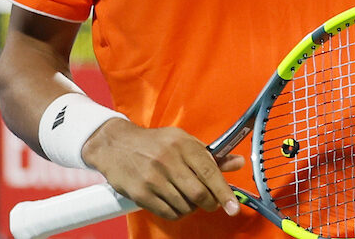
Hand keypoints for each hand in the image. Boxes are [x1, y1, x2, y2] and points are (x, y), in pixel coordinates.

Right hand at [80, 119, 244, 220]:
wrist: (115, 144)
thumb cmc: (155, 143)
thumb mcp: (184, 142)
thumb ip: (211, 155)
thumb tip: (238, 163)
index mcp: (183, 144)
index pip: (210, 171)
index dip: (224, 192)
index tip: (233, 208)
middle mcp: (168, 160)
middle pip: (199, 193)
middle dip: (209, 203)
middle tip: (210, 203)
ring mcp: (153, 178)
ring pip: (184, 206)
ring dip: (191, 207)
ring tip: (185, 197)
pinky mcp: (140, 193)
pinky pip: (168, 213)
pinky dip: (177, 213)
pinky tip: (174, 203)